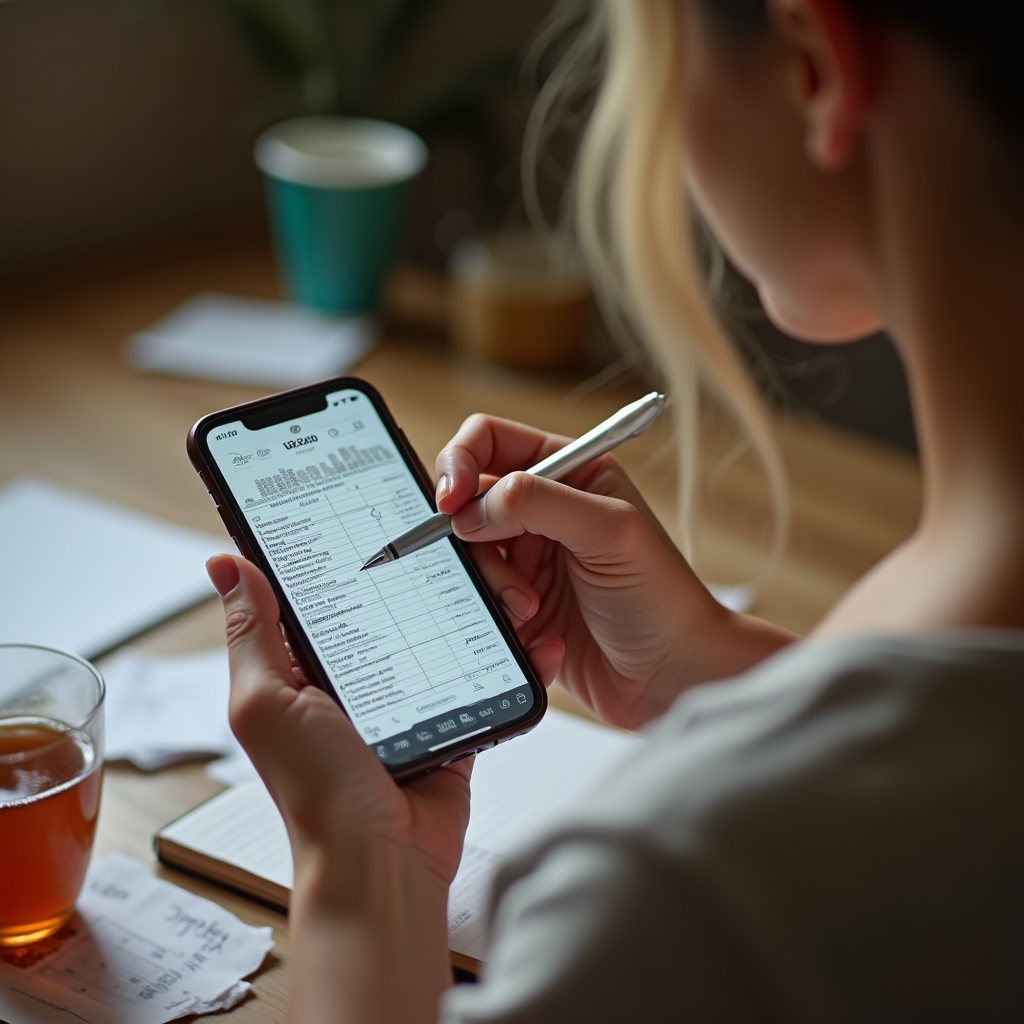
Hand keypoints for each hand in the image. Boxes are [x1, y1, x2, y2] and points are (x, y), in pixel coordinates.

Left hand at [207, 553, 568, 1023]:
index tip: (364, 501)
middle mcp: (356, 675)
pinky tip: (528, 632)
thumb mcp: (267, 701)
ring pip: (441, 629)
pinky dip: (506, 655)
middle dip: (420, 569)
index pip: (320, 588)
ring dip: (469, 606)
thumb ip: (252, 632)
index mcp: (305, 664)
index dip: (337, 547)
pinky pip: (480, 674)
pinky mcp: (451, 716)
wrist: (383, 862)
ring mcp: (407, 695)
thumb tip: (223, 562)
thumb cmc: (316, 790)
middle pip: (390, 601)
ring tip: (498, 574)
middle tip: (449, 533)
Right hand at [436, 414, 792, 728]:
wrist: (672, 676)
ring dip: (494, 587)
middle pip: (467, 504)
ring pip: (467, 560)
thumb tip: (471, 507)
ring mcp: (527, 562)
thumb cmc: (661, 597)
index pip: (490, 442)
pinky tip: (546, 640)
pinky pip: (479, 609)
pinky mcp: (517, 609)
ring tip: (530, 609)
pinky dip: (504, 625)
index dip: (460, 461)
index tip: (450, 499)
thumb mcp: (608, 530)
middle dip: (475, 539)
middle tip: (502, 570)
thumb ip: (538, 501)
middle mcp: (542, 513)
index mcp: (568, 474)